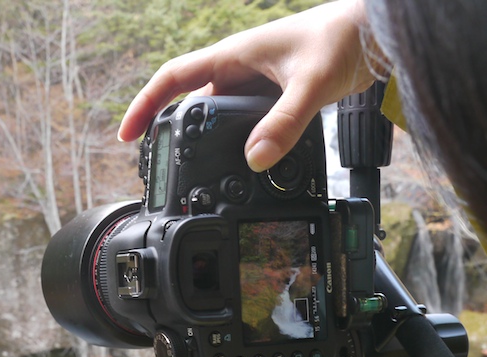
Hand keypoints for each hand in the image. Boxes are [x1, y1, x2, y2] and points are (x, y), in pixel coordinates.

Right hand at [118, 0, 373, 171]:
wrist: (376, 32)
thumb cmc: (343, 38)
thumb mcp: (311, 82)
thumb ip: (285, 122)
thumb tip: (254, 160)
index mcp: (232, 56)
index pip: (173, 79)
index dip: (145, 106)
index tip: (127, 135)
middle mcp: (238, 71)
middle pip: (190, 106)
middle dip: (172, 136)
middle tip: (163, 170)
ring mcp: (255, 86)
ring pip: (219, 120)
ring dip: (207, 145)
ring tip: (199, 177)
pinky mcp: (272, 98)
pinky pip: (244, 126)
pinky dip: (237, 146)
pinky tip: (243, 167)